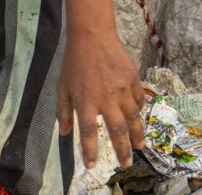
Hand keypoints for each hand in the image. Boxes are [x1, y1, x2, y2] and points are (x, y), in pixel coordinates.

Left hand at [58, 25, 146, 169]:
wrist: (91, 35)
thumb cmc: (73, 61)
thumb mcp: (62, 86)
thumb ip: (62, 110)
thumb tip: (65, 133)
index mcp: (85, 101)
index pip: (88, 133)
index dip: (90, 151)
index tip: (92, 165)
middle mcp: (105, 98)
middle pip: (116, 131)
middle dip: (122, 151)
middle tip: (126, 164)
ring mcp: (122, 89)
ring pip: (133, 118)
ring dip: (136, 135)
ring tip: (139, 146)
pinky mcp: (133, 79)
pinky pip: (139, 100)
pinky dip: (139, 110)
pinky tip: (138, 118)